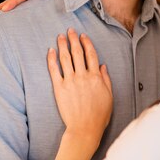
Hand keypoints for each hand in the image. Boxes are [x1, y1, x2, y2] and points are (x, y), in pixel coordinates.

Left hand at [48, 29, 112, 144]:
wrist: (85, 128)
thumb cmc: (99, 115)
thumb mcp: (109, 96)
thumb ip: (106, 79)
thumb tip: (102, 66)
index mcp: (96, 77)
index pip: (91, 54)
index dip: (86, 43)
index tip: (83, 36)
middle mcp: (83, 76)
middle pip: (77, 53)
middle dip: (73, 39)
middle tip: (70, 31)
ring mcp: (70, 81)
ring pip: (66, 58)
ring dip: (62, 45)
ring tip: (60, 37)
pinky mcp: (59, 88)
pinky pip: (54, 70)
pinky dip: (52, 59)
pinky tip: (51, 51)